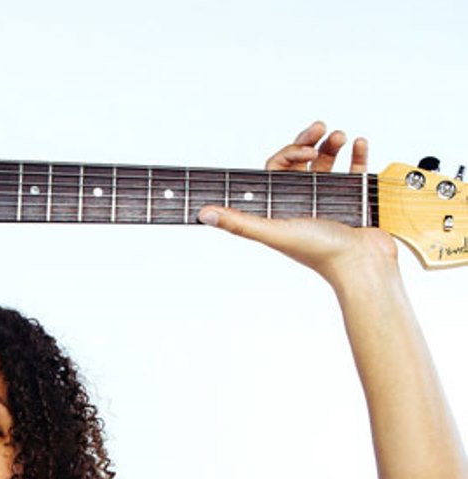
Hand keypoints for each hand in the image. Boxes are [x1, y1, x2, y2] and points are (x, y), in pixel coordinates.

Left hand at [197, 120, 391, 284]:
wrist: (362, 264)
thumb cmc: (319, 252)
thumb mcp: (274, 233)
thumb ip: (239, 223)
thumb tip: (204, 214)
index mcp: (283, 208)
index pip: (277, 171)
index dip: (287, 154)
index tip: (304, 150)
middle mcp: (304, 203)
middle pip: (301, 163)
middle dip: (309, 142)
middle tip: (320, 127)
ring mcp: (330, 201)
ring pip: (327, 164)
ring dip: (332, 145)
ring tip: (340, 136)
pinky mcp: (355, 200)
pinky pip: (354, 171)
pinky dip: (357, 155)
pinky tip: (360, 143)